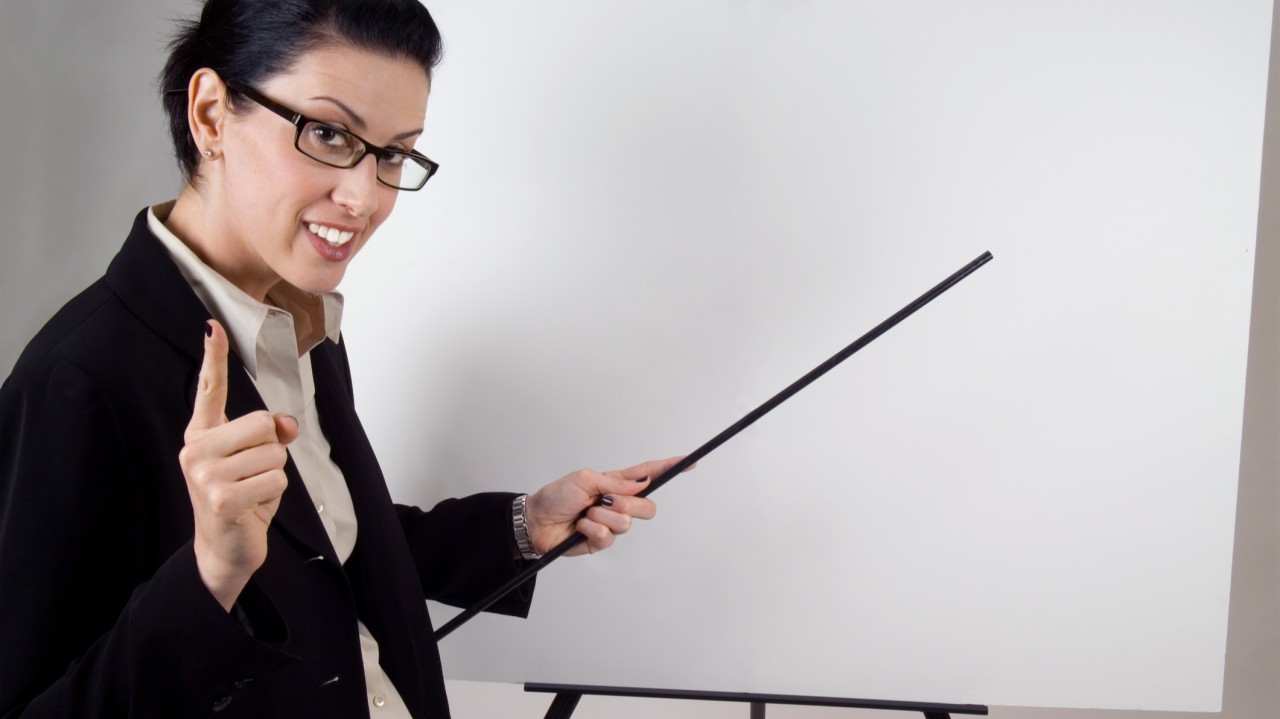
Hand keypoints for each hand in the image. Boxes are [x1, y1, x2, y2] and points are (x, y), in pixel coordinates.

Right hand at [179, 320, 298, 610]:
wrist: (226, 548)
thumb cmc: (241, 499)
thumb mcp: (256, 461)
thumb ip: (269, 434)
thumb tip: (287, 425)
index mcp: (202, 434)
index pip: (210, 390)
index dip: (213, 357)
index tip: (212, 325)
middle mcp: (196, 450)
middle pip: (261, 424)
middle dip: (271, 449)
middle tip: (253, 474)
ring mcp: (205, 475)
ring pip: (273, 453)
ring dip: (274, 475)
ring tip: (251, 492)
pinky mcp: (221, 498)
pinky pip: (275, 479)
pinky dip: (275, 493)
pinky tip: (253, 506)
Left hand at [524, 456, 690, 556]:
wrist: (536, 522)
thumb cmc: (556, 496)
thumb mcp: (584, 479)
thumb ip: (615, 482)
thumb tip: (642, 483)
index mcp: (616, 483)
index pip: (648, 474)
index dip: (669, 468)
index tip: (688, 462)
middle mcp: (618, 503)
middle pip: (647, 507)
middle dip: (629, 504)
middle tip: (606, 501)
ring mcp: (611, 523)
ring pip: (627, 523)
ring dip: (602, 517)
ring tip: (585, 514)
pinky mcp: (602, 541)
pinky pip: (609, 537)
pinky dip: (592, 529)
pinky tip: (580, 527)